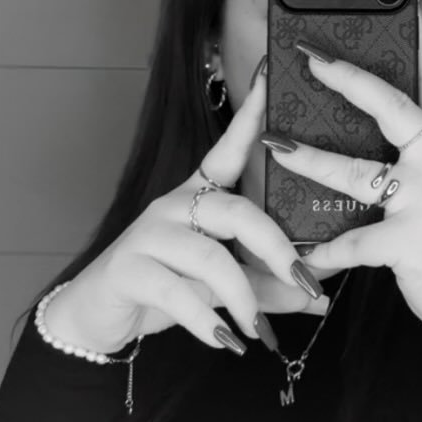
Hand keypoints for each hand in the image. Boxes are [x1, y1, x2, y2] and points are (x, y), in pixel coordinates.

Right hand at [45, 57, 328, 357]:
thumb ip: (270, 289)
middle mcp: (175, 206)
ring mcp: (149, 235)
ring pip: (210, 257)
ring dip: (243, 297)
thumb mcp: (225, 288)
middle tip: (306, 283)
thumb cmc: (169, 289)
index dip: (250, 118)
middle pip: (236, 211)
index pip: (227, 152)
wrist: (102, 315)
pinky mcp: (130, 268)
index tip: (272, 79)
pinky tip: (227, 342)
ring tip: (258, 330)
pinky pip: (177, 292)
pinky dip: (208, 322)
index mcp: (199, 198)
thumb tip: (318, 300)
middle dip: (277, 249)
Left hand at [263, 10, 421, 356]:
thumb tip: (382, 133)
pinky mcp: (413, 241)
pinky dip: (327, 249)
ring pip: (359, 171)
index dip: (420, 37)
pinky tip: (305, 250)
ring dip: (312, 159)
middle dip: (348, 79)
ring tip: (277, 145)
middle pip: (394, 107)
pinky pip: (356, 240)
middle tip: (310, 57)